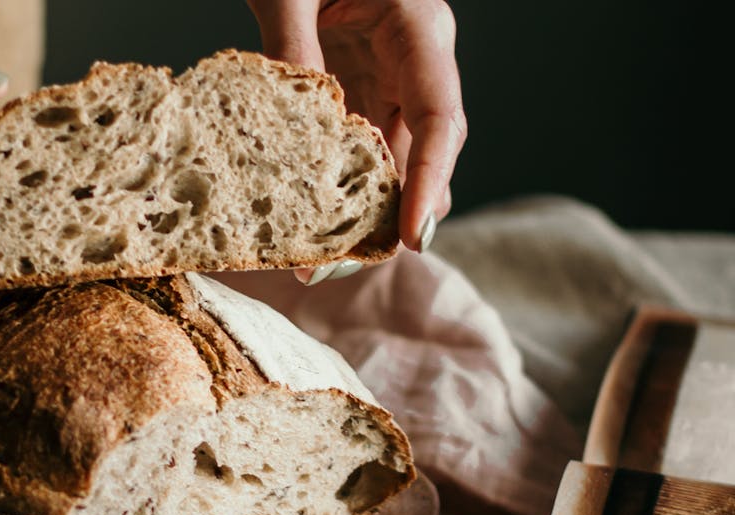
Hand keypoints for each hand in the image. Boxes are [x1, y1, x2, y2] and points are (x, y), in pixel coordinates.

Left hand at [247, 0, 466, 267]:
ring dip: (360, 213)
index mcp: (420, 26)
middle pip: (422, 154)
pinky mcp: (360, 88)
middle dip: (387, 217)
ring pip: (393, 160)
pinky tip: (305, 223)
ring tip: (312, 261)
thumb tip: (291, 129)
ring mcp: (390, 77)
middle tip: (333, 267)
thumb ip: (293, 48)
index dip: (429, 183)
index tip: (411, 239)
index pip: (442, 118)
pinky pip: (361, 148)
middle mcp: (416, 60)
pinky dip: (337, 188)